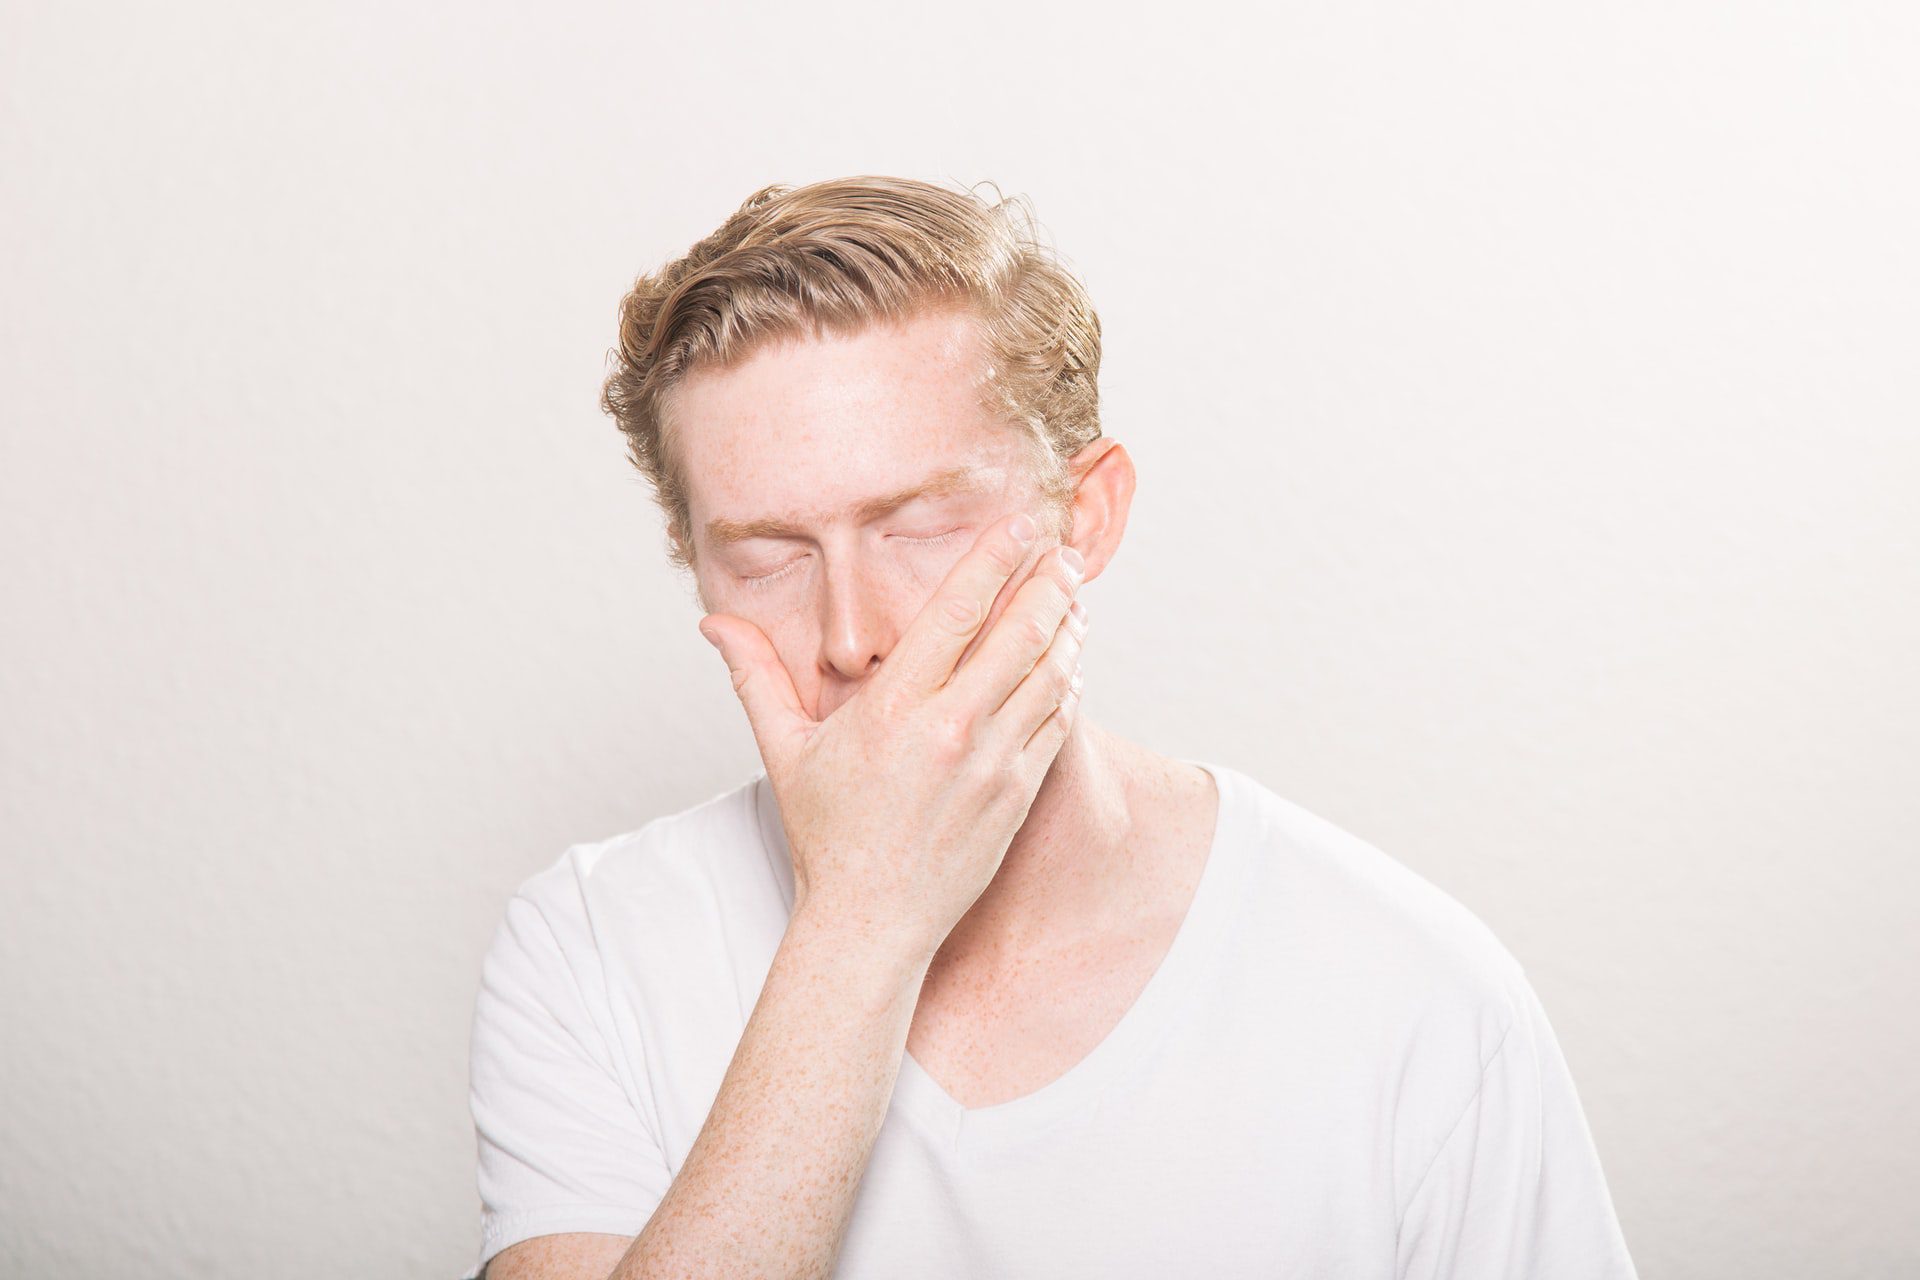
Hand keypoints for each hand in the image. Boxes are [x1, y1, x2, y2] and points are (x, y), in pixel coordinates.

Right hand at [697, 510, 1089, 961]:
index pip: (957, 612)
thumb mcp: (784, 751)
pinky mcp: (1018, 794)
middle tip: (1061, 554)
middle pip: (1020, 632)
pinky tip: (1068, 662)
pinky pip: (1057, 723)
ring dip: (1067, 629)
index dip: (996, 559)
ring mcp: (992, 763)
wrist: (872, 922)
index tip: (1021, 527)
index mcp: (894, 709)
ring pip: (1050, 675)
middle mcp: (950, 730)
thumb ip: (755, 677)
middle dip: (1049, 584)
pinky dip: (1068, 684)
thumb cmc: (827, 836)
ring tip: (1072, 599)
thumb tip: (713, 625)